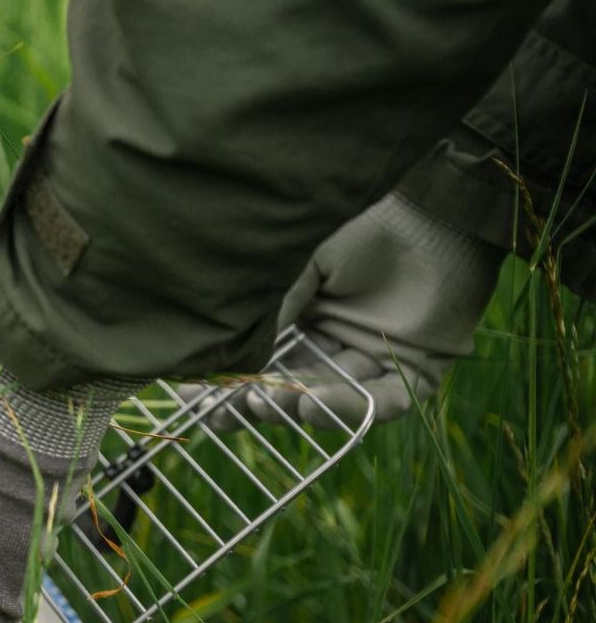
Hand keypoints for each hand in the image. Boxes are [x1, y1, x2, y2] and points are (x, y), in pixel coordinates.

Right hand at [186, 192, 503, 427]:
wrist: (431, 209)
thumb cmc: (363, 221)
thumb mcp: (301, 259)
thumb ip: (274, 305)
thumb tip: (234, 351)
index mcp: (306, 309)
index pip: (264, 353)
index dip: (231, 376)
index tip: (191, 391)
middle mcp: (336, 337)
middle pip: (291, 384)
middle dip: (256, 402)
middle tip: (223, 413)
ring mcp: (375, 356)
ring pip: (331, 398)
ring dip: (297, 407)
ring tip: (269, 404)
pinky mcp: (417, 370)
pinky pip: (382, 403)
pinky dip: (348, 410)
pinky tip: (312, 405)